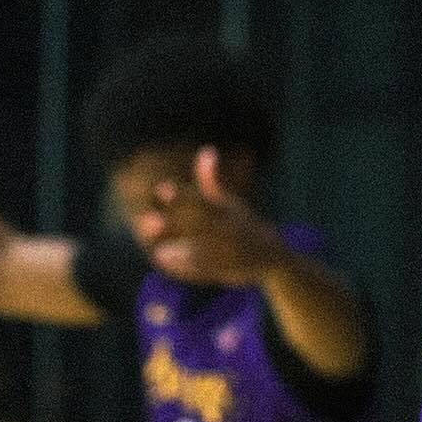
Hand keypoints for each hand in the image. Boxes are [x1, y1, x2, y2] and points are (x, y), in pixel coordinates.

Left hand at [149, 148, 287, 287]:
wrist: (273, 257)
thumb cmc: (245, 224)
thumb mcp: (229, 201)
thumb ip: (212, 180)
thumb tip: (206, 150)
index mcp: (229, 211)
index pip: (202, 201)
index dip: (182, 196)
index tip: (161, 189)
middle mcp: (230, 229)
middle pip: (200, 224)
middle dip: (176, 222)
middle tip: (148, 219)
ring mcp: (230, 251)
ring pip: (202, 251)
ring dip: (180, 252)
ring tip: (159, 251)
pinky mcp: (229, 270)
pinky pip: (205, 271)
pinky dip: (186, 268)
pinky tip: (165, 262)